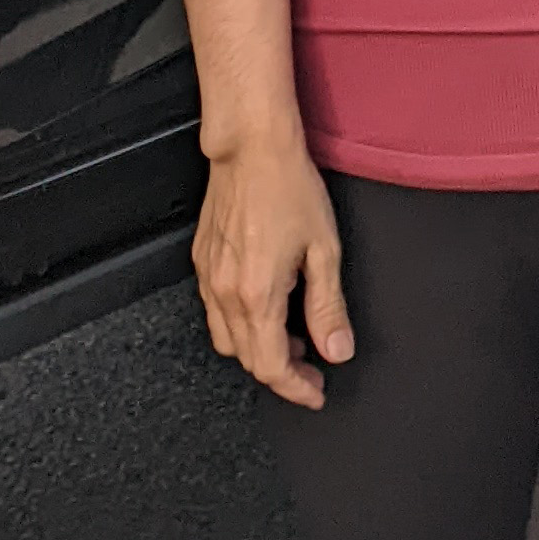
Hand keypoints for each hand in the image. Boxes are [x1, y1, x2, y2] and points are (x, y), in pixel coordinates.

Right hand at [193, 129, 353, 408]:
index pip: (271, 366)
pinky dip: (241, 324)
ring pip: (227, 339)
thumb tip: (337, 349)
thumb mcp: (324, 250)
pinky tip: (267, 305)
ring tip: (291, 335)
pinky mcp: (201, 261)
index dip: (296, 388)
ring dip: (259, 349)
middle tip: (313, 365)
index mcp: (257, 294)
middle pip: (247, 359)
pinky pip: (215, 311)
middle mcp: (225, 292)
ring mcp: (208, 277)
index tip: (316, 392)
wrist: (251, 147)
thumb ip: (328, 308)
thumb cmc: (288, 188)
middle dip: (282, 371)